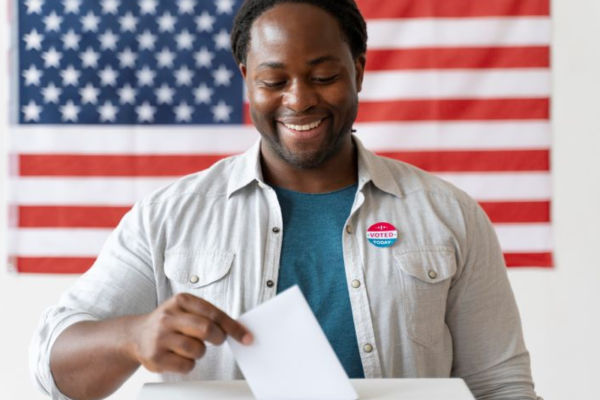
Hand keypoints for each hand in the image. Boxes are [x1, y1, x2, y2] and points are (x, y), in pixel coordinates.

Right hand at [131, 293, 252, 373]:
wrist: (136, 335)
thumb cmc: (170, 322)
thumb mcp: (185, 309)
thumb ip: (208, 315)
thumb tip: (238, 329)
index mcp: (181, 300)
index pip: (214, 313)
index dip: (233, 327)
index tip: (246, 337)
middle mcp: (169, 316)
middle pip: (207, 329)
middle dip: (219, 338)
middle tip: (218, 340)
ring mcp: (160, 337)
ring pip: (197, 349)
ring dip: (200, 352)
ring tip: (190, 346)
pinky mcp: (156, 357)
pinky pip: (186, 365)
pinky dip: (189, 364)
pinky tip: (179, 356)